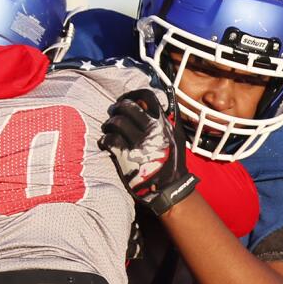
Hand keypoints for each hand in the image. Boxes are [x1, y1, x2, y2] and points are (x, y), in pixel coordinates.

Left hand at [102, 88, 195, 214]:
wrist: (169, 189)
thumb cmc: (173, 163)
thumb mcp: (177, 138)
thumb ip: (169, 120)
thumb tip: (164, 105)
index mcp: (163, 124)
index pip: (147, 96)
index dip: (133, 94)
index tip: (128, 99)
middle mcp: (152, 130)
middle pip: (127, 106)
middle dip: (117, 108)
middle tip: (115, 114)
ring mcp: (139, 143)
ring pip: (115, 122)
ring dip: (109, 124)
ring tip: (109, 129)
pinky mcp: (126, 156)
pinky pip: (108, 139)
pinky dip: (105, 139)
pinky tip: (107, 143)